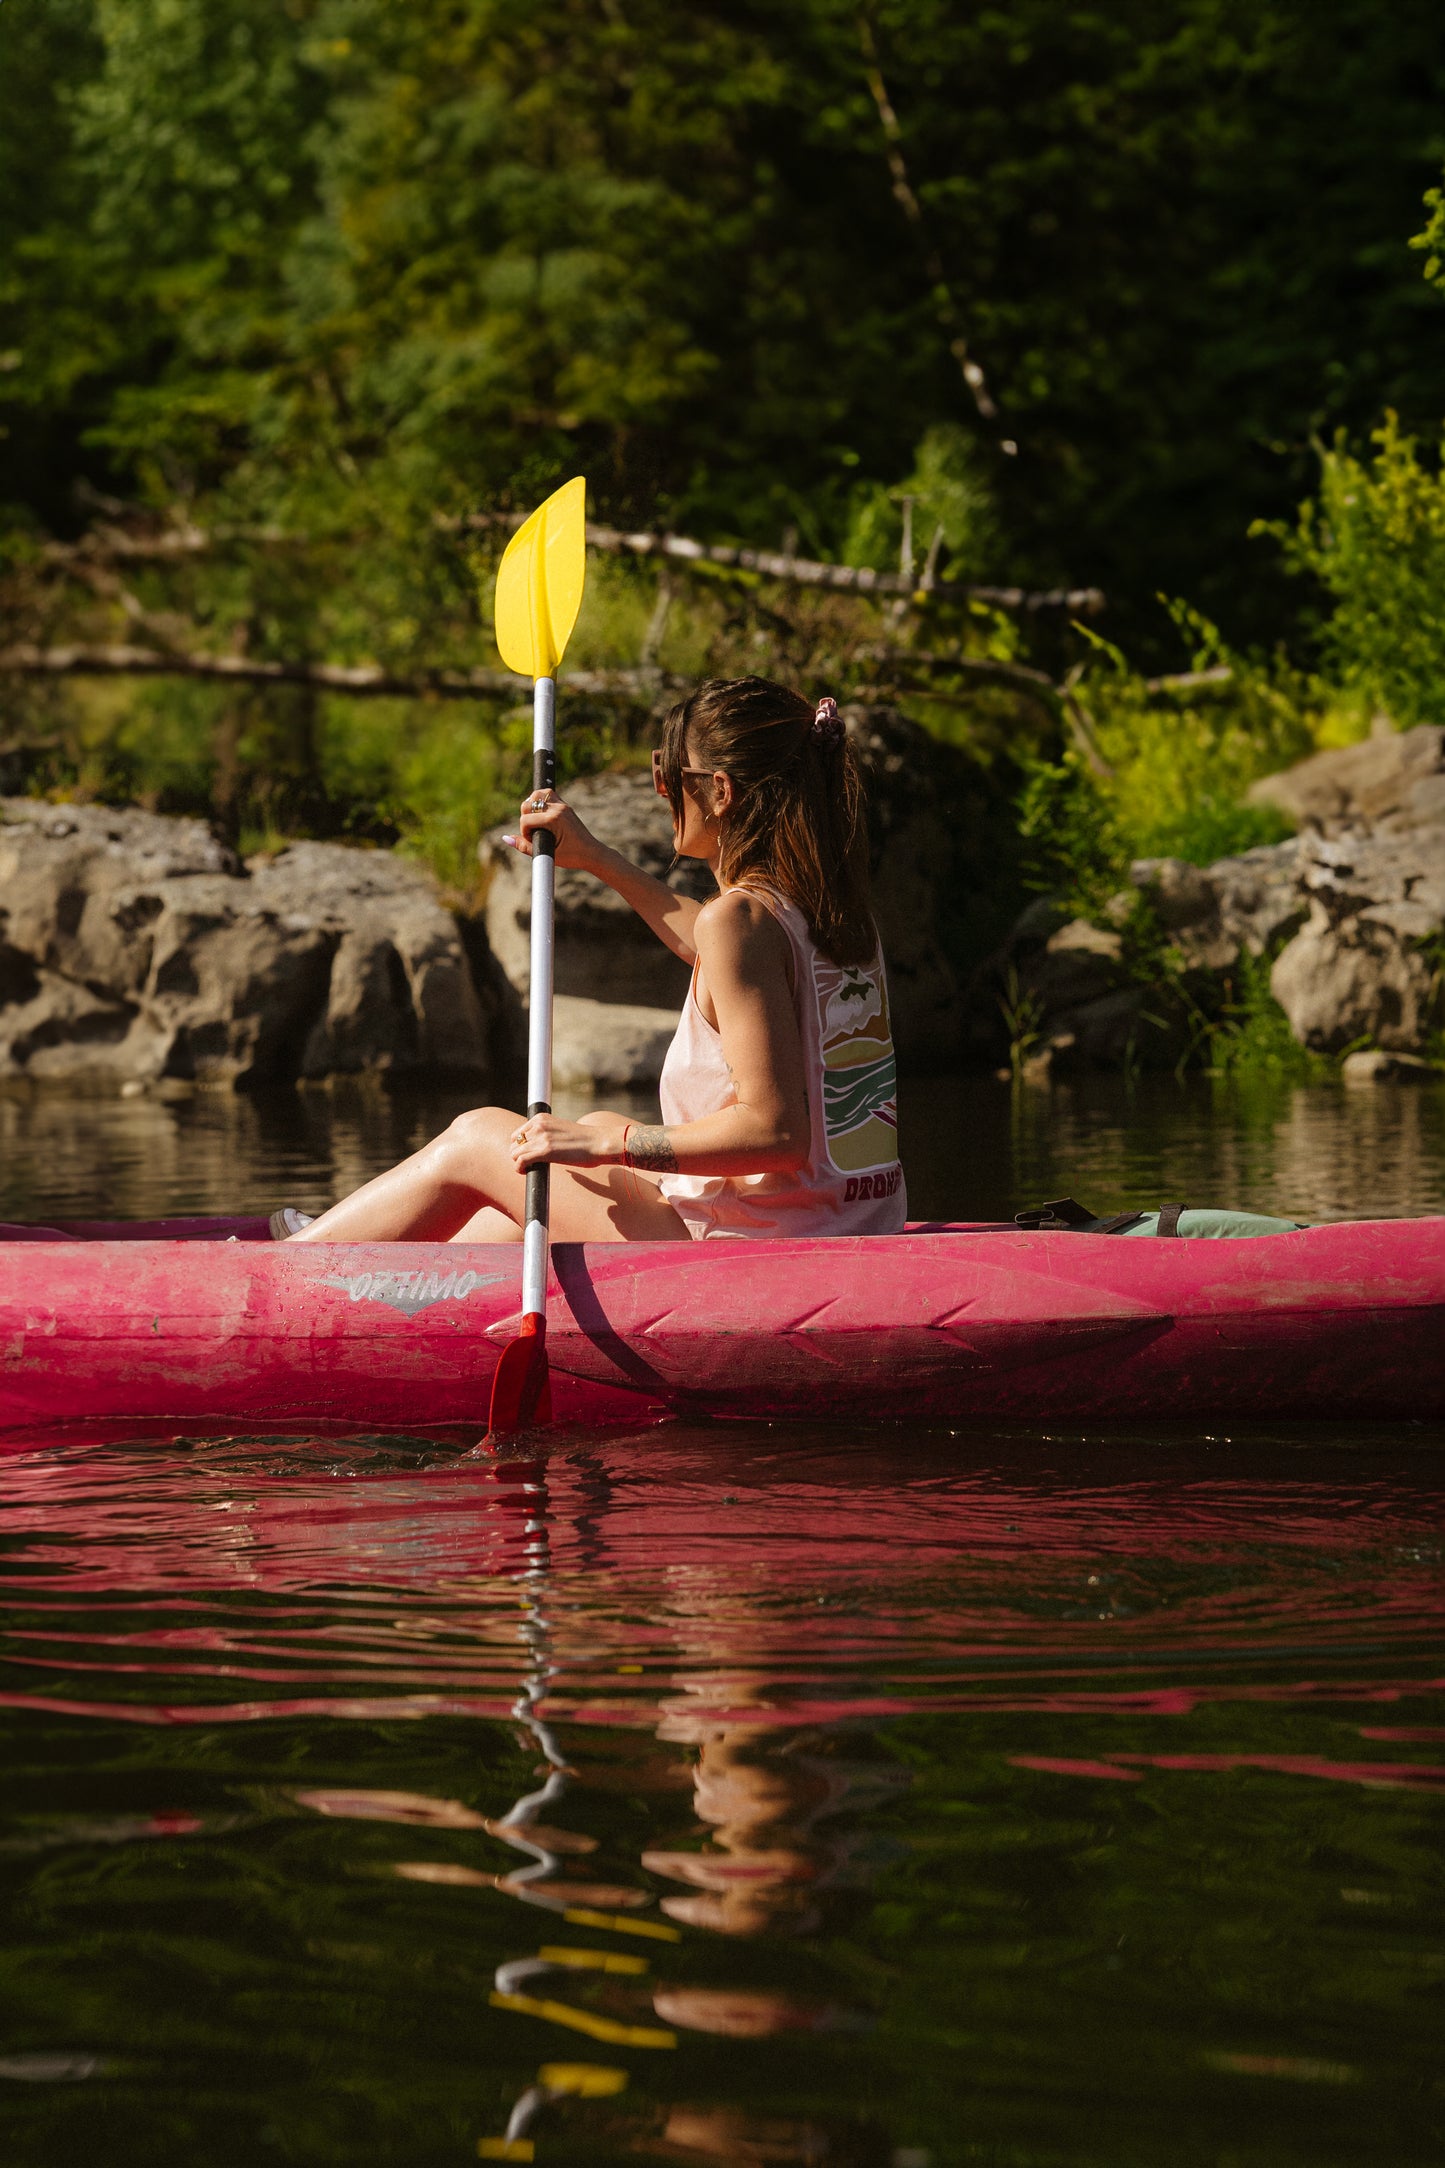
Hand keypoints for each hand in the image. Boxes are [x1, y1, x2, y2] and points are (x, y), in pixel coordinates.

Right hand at [504, 791, 600, 870]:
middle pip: (529, 803)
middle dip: (526, 818)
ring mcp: (562, 805)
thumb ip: (524, 846)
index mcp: (554, 819)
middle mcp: (558, 809)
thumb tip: (505, 838)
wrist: (592, 853)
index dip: (524, 832)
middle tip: (534, 832)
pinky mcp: (565, 806)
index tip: (533, 841)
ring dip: (532, 806)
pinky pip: (548, 794)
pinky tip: (541, 816)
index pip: (526, 819)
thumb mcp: (546, 853)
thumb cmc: (572, 856)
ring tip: (536, 822)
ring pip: (538, 794)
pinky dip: (540, 802)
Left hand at [508, 1110, 630, 1170]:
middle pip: (513, 1143)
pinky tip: (525, 1172)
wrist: (599, 1143)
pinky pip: (520, 1160)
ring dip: (518, 1162)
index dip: (520, 1147)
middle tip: (527, 1164)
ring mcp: (541, 1137)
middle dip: (517, 1155)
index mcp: (542, 1118)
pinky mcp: (544, 1151)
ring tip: (528, 1169)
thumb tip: (540, 1148)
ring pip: (514, 1152)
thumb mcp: (561, 1130)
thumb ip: (548, 1134)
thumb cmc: (585, 1140)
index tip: (526, 1155)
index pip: (518, 1133)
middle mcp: (538, 1125)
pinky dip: (519, 1168)